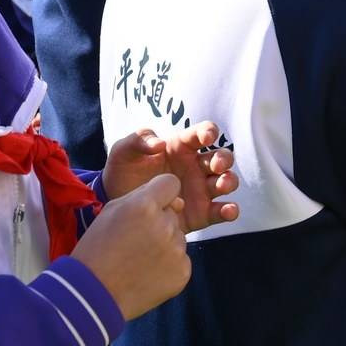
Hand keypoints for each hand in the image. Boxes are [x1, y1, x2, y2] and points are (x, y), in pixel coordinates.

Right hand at [71, 173, 191, 319]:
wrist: (93, 294)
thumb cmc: (97, 250)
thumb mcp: (111, 211)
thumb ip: (143, 197)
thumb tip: (179, 202)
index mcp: (145, 206)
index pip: (171, 183)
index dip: (161, 194)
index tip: (150, 207)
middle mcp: (165, 225)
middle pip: (173, 214)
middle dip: (159, 223)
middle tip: (135, 241)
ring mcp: (176, 251)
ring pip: (177, 237)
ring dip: (164, 244)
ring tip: (139, 259)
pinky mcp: (182, 272)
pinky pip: (181, 259)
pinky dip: (168, 265)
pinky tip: (147, 273)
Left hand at [104, 123, 240, 229]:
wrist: (116, 206)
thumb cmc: (122, 172)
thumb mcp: (123, 151)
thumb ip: (139, 139)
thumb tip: (160, 144)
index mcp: (181, 147)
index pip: (202, 134)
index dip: (208, 131)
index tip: (208, 136)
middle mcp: (195, 167)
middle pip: (221, 158)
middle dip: (223, 159)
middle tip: (216, 165)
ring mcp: (200, 190)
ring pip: (226, 182)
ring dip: (229, 181)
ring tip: (220, 186)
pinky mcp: (201, 214)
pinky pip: (221, 211)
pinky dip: (230, 211)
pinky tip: (228, 211)